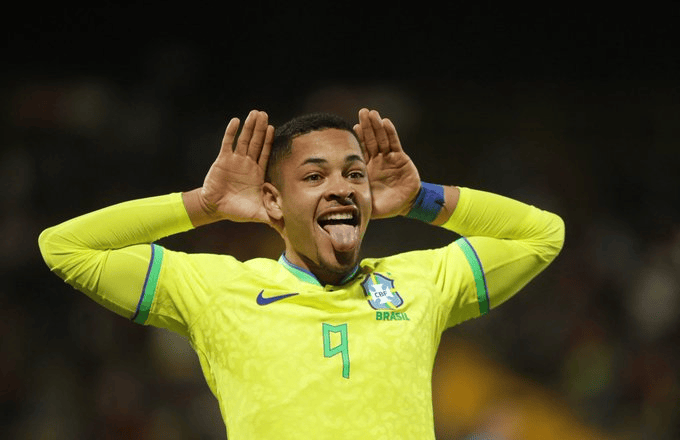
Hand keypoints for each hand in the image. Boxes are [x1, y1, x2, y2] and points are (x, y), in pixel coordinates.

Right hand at [189, 110, 273, 225]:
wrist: (215, 208)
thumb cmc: (237, 211)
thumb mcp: (258, 213)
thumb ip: (273, 216)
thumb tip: (288, 225)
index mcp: (257, 174)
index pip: (265, 154)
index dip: (269, 141)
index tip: (273, 128)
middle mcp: (247, 164)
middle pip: (256, 143)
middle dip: (260, 129)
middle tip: (264, 114)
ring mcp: (235, 161)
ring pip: (244, 140)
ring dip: (249, 127)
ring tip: (254, 113)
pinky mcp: (223, 160)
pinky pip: (227, 143)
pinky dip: (231, 132)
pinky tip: (235, 121)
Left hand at [354, 108, 420, 218]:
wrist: (406, 204)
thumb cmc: (386, 206)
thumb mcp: (369, 205)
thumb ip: (358, 203)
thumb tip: (341, 206)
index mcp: (366, 169)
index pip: (361, 150)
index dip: (358, 139)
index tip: (354, 127)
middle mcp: (376, 160)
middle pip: (370, 140)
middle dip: (367, 126)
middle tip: (362, 112)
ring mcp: (388, 157)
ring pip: (382, 139)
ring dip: (377, 126)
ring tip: (373, 113)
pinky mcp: (400, 157)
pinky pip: (394, 143)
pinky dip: (390, 133)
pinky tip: (386, 122)